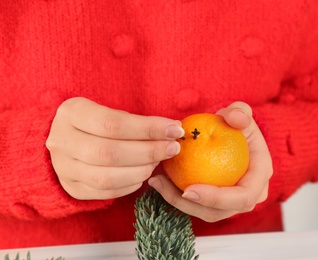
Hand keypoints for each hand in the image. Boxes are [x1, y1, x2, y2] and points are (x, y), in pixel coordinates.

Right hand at [46, 97, 183, 199]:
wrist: (67, 139)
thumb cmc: (97, 122)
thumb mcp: (109, 110)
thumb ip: (135, 121)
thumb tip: (172, 130)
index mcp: (72, 113)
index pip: (113, 124)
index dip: (148, 128)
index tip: (174, 129)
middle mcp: (61, 141)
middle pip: (110, 153)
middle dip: (148, 152)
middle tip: (172, 149)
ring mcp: (64, 168)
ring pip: (106, 178)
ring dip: (141, 171)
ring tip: (157, 162)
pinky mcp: (71, 188)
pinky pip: (105, 193)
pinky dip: (130, 185)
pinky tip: (143, 174)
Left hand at [148, 101, 272, 221]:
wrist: (230, 134)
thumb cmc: (236, 125)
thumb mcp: (239, 113)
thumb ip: (240, 112)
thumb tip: (235, 119)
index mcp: (260, 177)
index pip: (242, 197)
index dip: (218, 199)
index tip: (189, 189)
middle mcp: (249, 195)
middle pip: (220, 212)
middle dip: (190, 206)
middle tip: (164, 187)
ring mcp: (232, 202)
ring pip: (204, 213)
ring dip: (178, 202)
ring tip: (157, 182)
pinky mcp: (216, 202)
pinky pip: (196, 206)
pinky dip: (176, 196)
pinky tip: (159, 180)